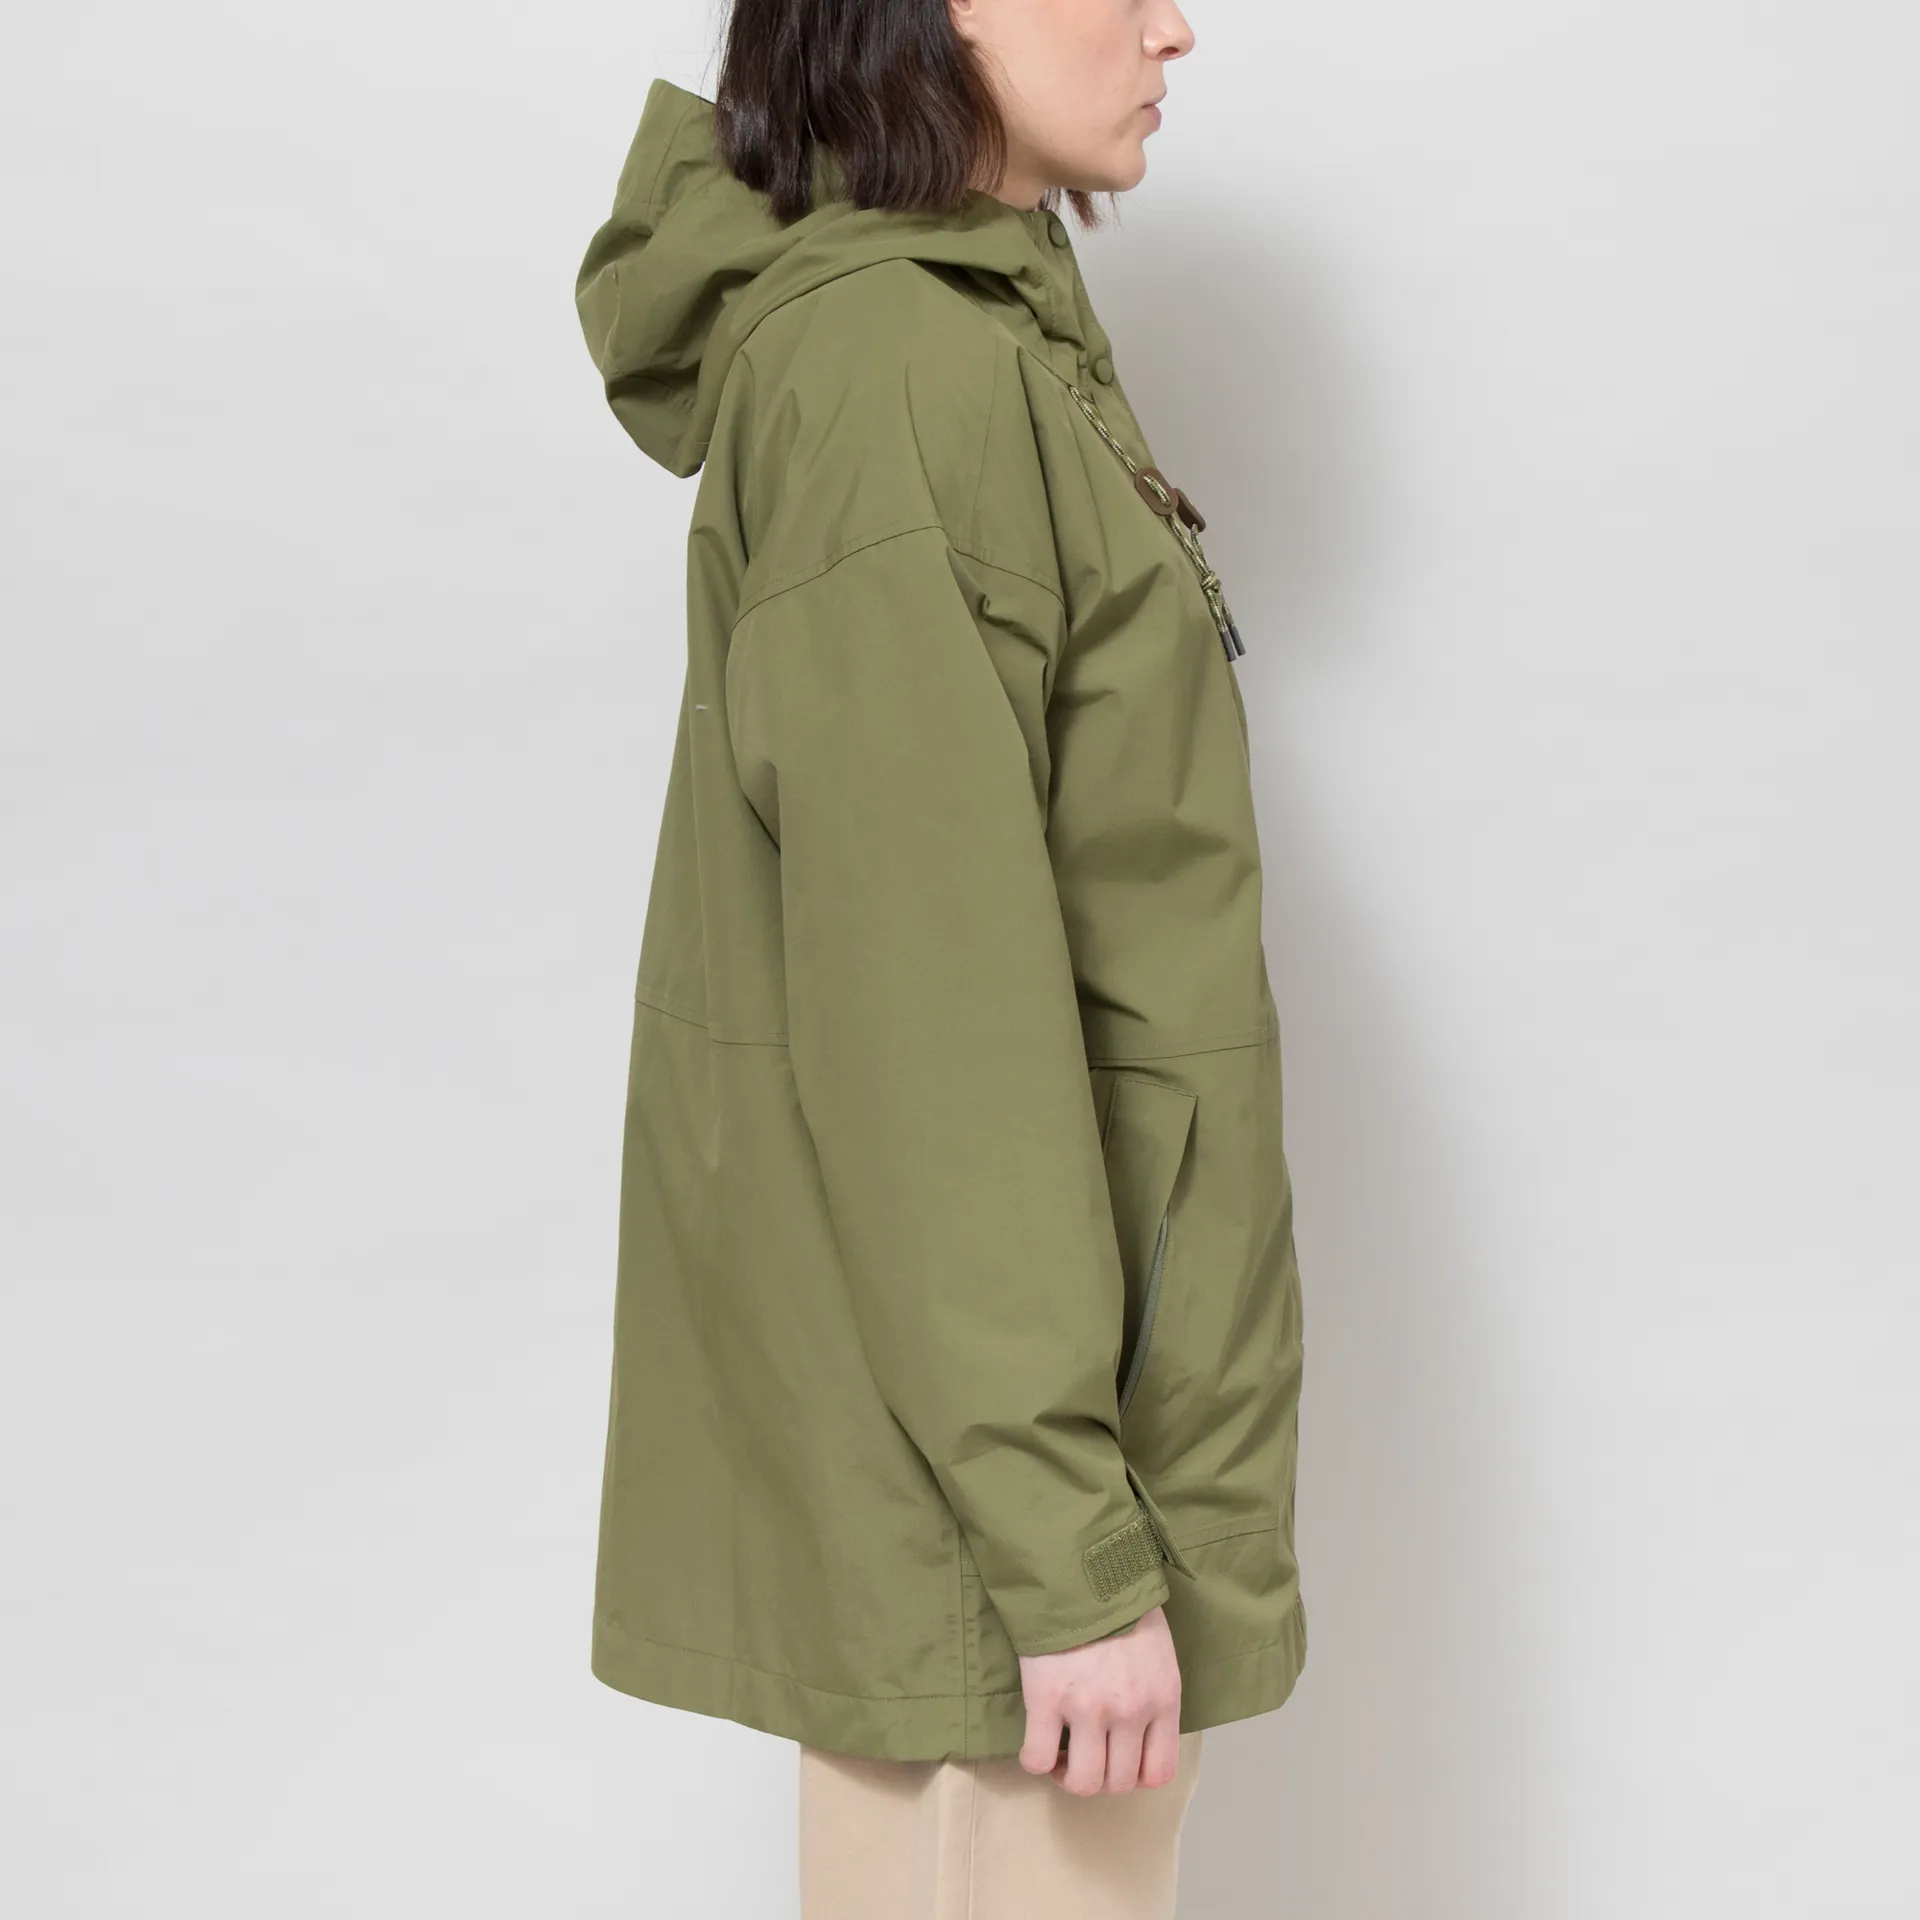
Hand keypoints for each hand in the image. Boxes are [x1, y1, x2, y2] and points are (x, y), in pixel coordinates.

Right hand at [1015, 1604, 1182, 1793]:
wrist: (1079, 1567)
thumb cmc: (1120, 1604)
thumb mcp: (1157, 1651)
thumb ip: (1153, 1694)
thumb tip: (1139, 1731)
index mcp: (1163, 1698)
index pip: (1160, 1772)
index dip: (1136, 1777)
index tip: (1118, 1761)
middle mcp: (1131, 1711)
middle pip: (1119, 1782)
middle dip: (1101, 1776)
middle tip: (1085, 1754)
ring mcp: (1089, 1708)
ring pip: (1083, 1782)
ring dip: (1069, 1776)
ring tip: (1061, 1754)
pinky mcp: (1047, 1699)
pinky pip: (1038, 1758)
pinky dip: (1035, 1760)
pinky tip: (1037, 1743)